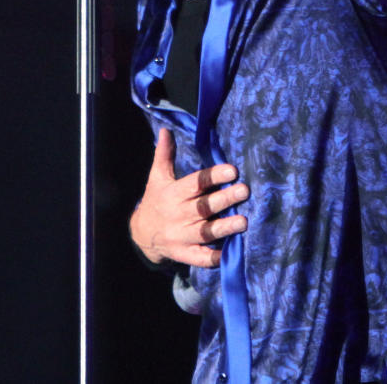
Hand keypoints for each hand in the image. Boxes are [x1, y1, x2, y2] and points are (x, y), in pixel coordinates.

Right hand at [129, 128, 248, 268]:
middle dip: (224, 200)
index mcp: (173, 193)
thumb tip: (166, 130)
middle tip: (244, 191)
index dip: (213, 176)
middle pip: (203, 207)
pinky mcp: (185, 254)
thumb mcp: (157, 177)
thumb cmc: (156, 200)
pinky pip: (200, 258)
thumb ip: (165, 155)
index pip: (194, 183)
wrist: (142, 234)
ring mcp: (181, 236)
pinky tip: (229, 254)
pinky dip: (213, 257)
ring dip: (224, 227)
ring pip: (205, 232)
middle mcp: (178, 214)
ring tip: (244, 222)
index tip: (232, 170)